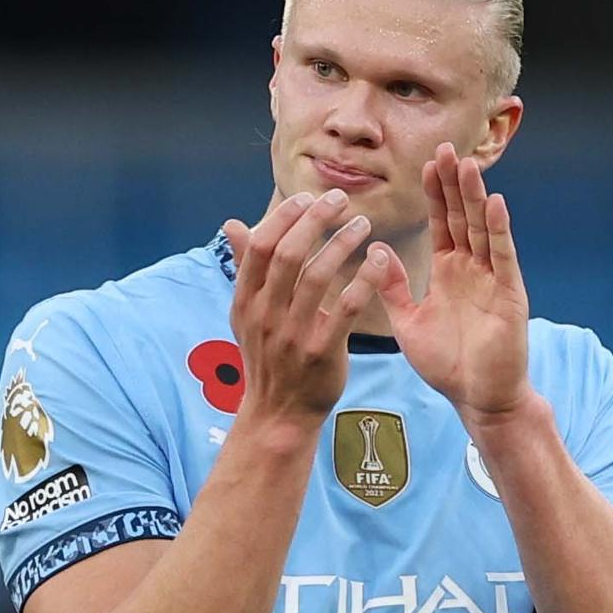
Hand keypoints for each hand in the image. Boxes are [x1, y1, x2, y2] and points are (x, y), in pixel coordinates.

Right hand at [222, 190, 393, 431]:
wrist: (279, 415)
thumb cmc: (268, 358)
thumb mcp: (248, 316)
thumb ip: (246, 269)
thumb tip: (233, 224)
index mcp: (245, 302)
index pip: (260, 247)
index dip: (284, 216)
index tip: (308, 198)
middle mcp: (266, 316)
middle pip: (289, 254)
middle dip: (316, 219)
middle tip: (339, 200)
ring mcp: (293, 336)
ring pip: (318, 276)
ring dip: (343, 243)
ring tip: (362, 225)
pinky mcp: (322, 353)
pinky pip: (347, 308)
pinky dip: (364, 279)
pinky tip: (379, 260)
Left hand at [374, 143, 531, 420]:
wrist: (478, 398)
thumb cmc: (447, 364)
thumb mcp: (409, 322)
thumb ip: (393, 287)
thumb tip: (374, 250)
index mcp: (449, 271)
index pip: (442, 222)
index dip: (435, 193)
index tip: (427, 162)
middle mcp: (472, 268)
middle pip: (462, 216)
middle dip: (454, 183)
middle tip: (446, 147)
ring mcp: (492, 278)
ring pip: (482, 228)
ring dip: (475, 196)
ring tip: (467, 164)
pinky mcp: (509, 293)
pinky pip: (502, 256)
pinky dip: (498, 230)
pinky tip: (494, 203)